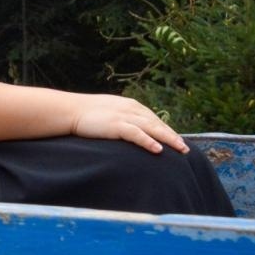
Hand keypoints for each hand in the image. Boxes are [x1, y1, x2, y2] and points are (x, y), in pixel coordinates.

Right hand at [72, 93, 187, 153]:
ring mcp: (123, 116)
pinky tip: (158, 149)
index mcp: (130, 105)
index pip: (153, 119)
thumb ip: (123, 117)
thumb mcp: (109, 111)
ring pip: (152, 128)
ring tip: (181, 149)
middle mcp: (130, 109)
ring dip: (168, 139)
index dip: (166, 130)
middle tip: (186, 148)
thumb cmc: (87, 113)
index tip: (176, 141)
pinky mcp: (115, 125)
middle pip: (157, 123)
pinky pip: (136, 134)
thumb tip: (132, 128)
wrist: (68, 110)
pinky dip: (148, 141)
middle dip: (172, 136)